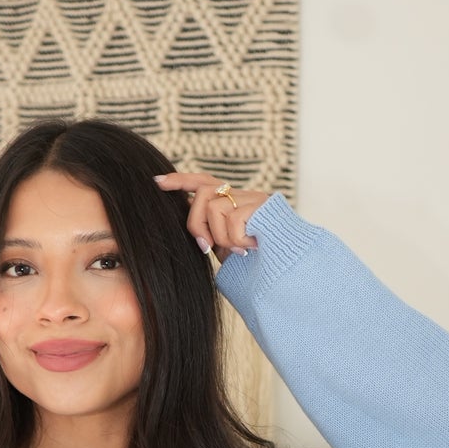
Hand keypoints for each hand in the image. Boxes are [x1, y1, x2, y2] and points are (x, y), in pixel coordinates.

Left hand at [153, 171, 271, 260]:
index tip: (157, 181)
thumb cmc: (260, 261)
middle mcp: (243, 194)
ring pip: (215, 208)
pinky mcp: (262, 205)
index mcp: (233, 202)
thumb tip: (192, 228)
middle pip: (203, 193)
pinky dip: (237, 241)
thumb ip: (210, 234)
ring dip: (220, 237)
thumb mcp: (227, 248)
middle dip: (196, 223)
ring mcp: (253, 197)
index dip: (180, 180)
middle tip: (206, 249)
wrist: (291, 267)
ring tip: (240, 250)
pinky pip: (233, 222)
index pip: (203, 182)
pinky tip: (252, 247)